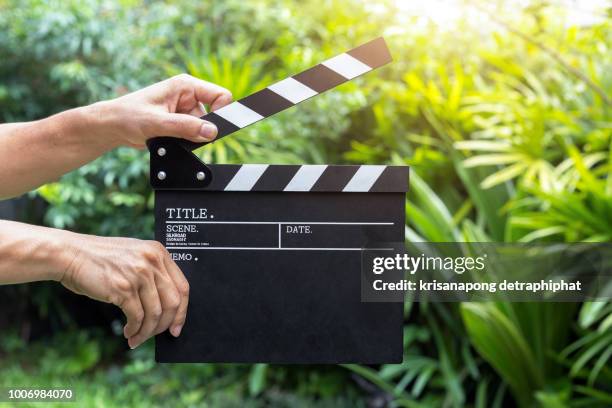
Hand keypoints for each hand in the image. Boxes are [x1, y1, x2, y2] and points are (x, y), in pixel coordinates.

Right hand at [58, 234, 188, 348]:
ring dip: (146, 332)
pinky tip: (128, 333)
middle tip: (156, 336)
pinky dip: (134, 330)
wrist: (70, 254)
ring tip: (136, 338)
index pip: (183, 287)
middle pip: (173, 302)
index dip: (182, 311)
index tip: (176, 327)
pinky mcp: (123, 288)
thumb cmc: (100, 259)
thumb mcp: (134, 256)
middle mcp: (152, 262)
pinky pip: (137, 317)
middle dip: (165, 325)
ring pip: (155, 313)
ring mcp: (139, 274)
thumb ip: (152, 272)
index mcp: (158, 252)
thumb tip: (167, 308)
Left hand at [90, 74, 232, 148]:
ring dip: (191, 137)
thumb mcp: (158, 123)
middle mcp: (188, 96)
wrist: (112, 127)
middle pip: (213, 115)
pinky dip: (186, 142)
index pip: (220, 95)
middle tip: (183, 135)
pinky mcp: (181, 123)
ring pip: (204, 129)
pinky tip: (170, 141)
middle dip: (203, 129)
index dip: (223, 112)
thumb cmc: (128, 116)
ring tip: (170, 137)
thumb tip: (212, 132)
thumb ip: (186, 127)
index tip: (214, 129)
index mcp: (185, 86)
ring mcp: (185, 111)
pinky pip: (194, 135)